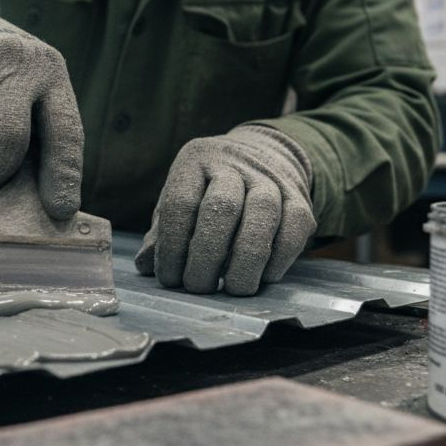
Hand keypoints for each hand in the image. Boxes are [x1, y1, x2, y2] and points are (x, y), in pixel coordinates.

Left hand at [135, 125, 316, 294]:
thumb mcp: (181, 199)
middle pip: (221, 208)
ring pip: (262, 214)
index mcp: (195, 160)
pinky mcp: (300, 197)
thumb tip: (145, 265)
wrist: (265, 156)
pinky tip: (262, 277)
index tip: (170, 279)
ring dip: (245, 261)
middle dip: (207, 256)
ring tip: (233, 288)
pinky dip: (279, 259)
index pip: (180, 204)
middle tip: (198, 287)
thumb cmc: (210, 189)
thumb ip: (163, 232)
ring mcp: (270, 178)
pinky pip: (294, 228)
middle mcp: (233, 163)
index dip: (172, 247)